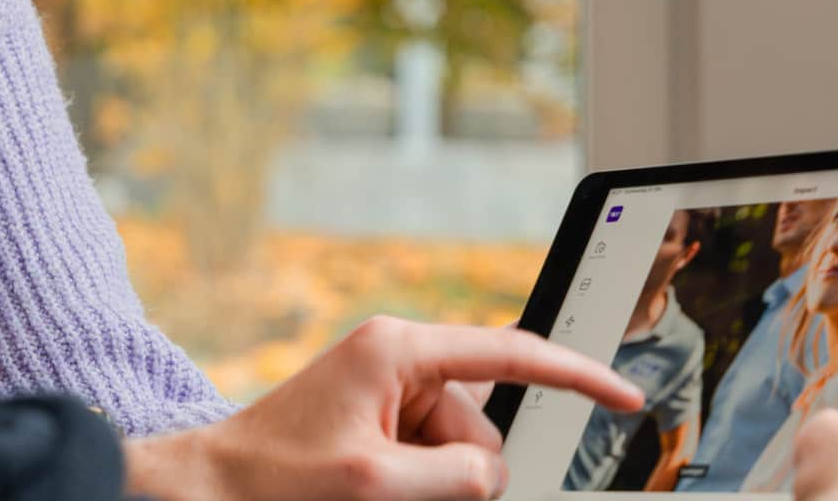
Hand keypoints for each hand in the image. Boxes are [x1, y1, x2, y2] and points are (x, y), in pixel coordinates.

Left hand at [124, 316, 641, 500]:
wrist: (212, 487)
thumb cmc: (275, 477)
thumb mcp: (377, 484)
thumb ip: (456, 476)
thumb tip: (490, 473)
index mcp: (398, 350)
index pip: (510, 354)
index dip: (576, 375)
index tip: (625, 397)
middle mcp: (396, 360)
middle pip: (480, 427)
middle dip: (459, 472)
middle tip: (391, 491)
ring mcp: (385, 391)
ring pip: (457, 454)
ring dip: (430, 485)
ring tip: (365, 489)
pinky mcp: (375, 421)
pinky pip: (428, 461)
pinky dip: (414, 485)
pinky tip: (370, 489)